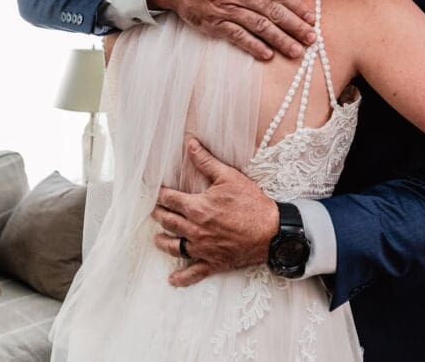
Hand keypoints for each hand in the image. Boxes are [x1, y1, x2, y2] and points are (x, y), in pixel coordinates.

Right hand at [147, 0, 315, 60]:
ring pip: (260, 27)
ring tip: (296, 51)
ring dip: (280, 40)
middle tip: (312, 39)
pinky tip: (267, 54)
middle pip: (273, 13)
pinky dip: (253, 46)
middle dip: (295, 27)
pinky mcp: (216, 25)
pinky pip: (238, 37)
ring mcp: (228, 11)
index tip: (312, 18)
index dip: (297, 7)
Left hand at [152, 139, 277, 286]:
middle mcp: (195, 229)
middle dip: (158, 215)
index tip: (152, 191)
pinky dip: (182, 278)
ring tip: (157, 238)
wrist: (273, 231)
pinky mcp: (214, 262)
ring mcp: (203, 248)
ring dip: (163, 242)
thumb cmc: (252, 203)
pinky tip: (172, 280)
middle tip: (153, 211)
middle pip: (167, 222)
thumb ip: (206, 161)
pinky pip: (194, 272)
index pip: (169, 199)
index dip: (158, 194)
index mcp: (196, 208)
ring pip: (174, 247)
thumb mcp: (229, 177)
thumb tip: (190, 144)